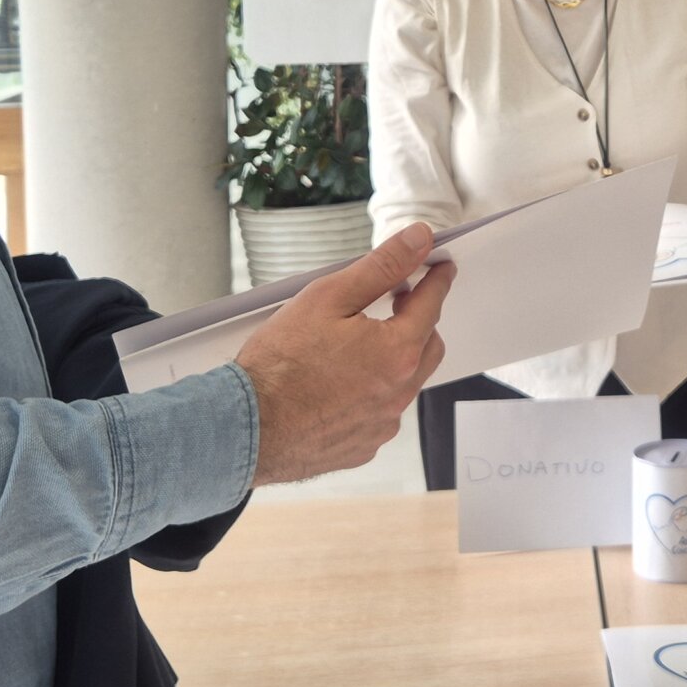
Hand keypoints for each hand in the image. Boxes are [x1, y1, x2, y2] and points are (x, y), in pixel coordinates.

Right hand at [237, 225, 455, 486]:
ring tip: (359, 343)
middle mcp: (399, 392)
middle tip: (398, 300)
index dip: (436, 280)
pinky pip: (382, 412)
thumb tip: (418, 240)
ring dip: (396, 358)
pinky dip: (373, 392)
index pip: (432, 304)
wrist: (246, 426)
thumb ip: (381, 267)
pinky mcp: (363, 446)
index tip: (440, 269)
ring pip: (406, 382)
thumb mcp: (329, 297)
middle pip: (428, 345)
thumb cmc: (280, 364)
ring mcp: (382, 424)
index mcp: (398, 352)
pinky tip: (341, 382)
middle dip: (420, 319)